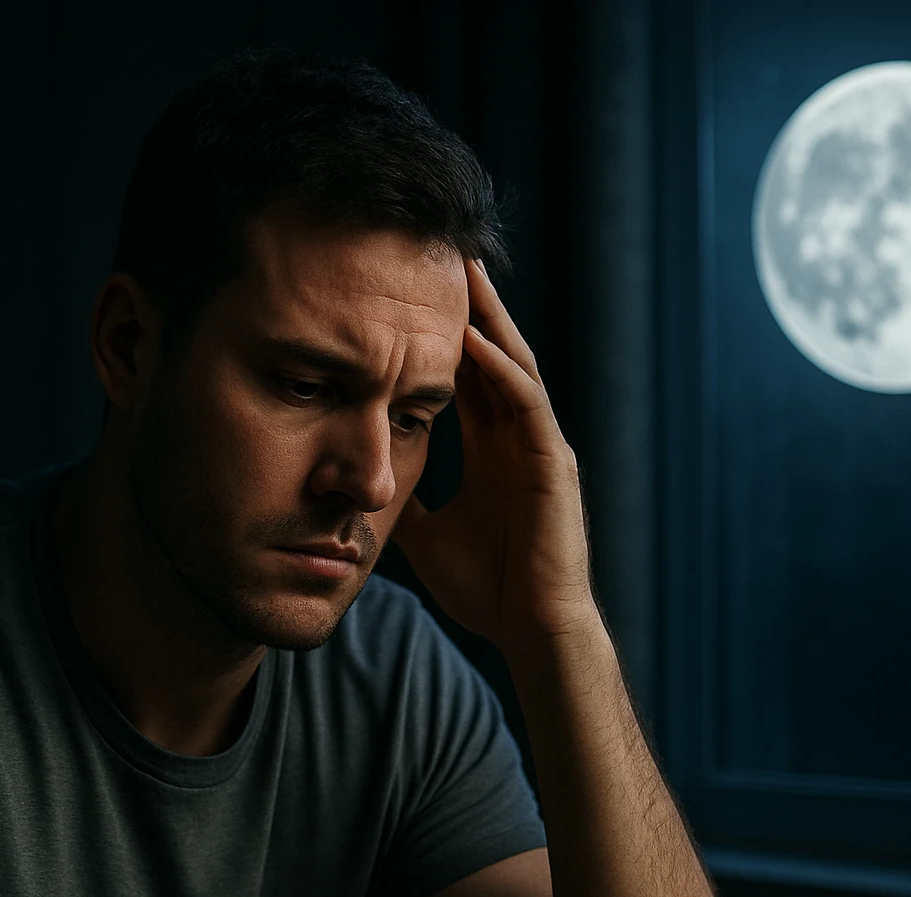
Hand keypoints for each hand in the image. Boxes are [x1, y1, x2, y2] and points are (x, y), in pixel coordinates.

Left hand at [391, 259, 599, 649]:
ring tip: (464, 272)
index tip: (411, 295)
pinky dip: (502, 370)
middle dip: (469, 306)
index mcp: (494, 449)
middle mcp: (519, 437)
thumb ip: (402, 500)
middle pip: (493, 354)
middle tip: (440, 253)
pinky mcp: (553, 463)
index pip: (467, 376)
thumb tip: (357, 486)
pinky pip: (527, 404)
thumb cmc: (489, 586)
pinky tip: (475, 340)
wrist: (530, 629)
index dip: (443, 335)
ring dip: (490, 319)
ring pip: (514, 364)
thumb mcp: (424, 533)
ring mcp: (540, 445)